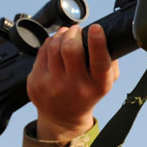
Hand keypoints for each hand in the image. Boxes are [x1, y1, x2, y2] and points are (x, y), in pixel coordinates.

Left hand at [27, 24, 118, 141]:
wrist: (63, 117)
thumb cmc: (87, 94)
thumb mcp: (105, 83)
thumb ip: (110, 62)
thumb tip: (104, 38)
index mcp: (97, 86)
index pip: (99, 63)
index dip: (97, 43)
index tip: (96, 28)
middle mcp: (75, 87)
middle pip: (71, 49)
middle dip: (74, 33)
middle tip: (77, 30)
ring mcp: (53, 86)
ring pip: (54, 47)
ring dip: (61, 35)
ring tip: (66, 33)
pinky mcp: (36, 83)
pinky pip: (42, 53)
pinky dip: (49, 42)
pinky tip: (55, 43)